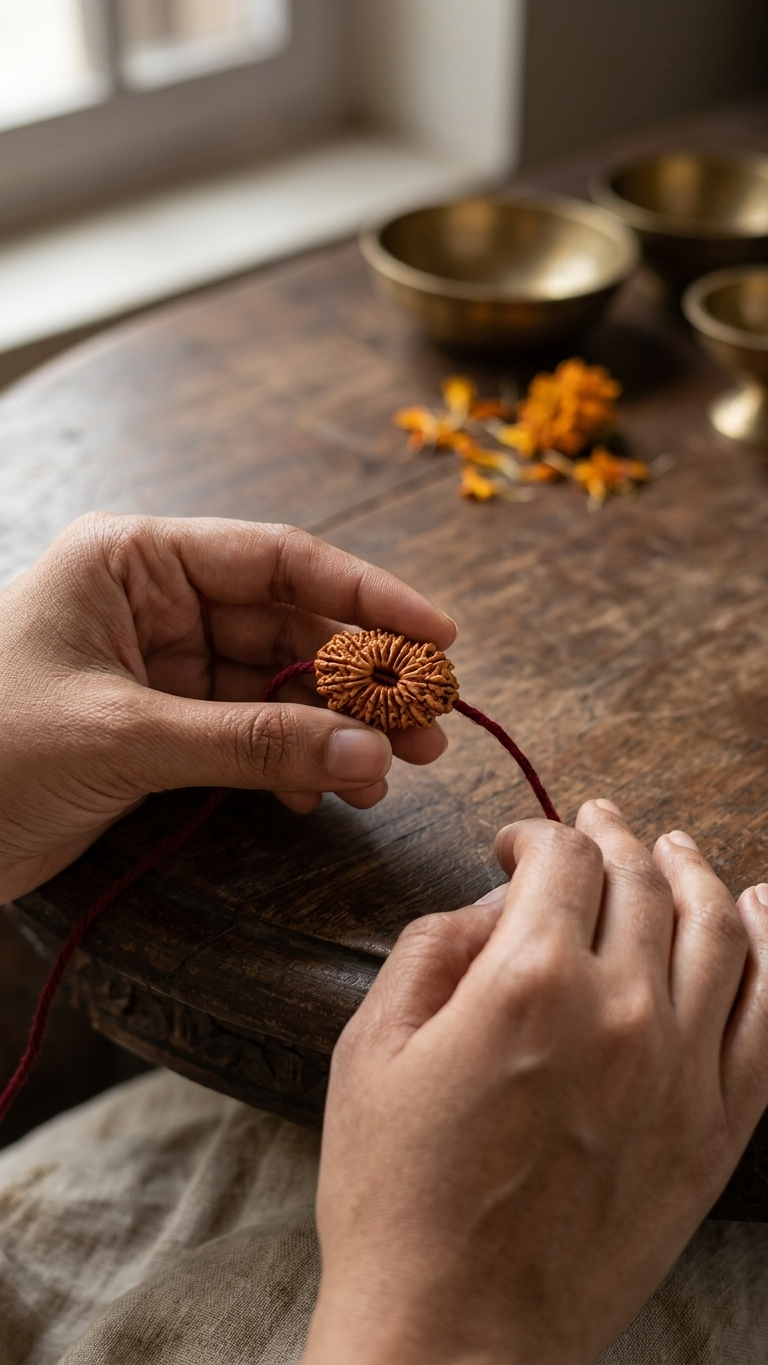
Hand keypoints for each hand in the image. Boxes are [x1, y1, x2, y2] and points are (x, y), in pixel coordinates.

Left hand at [0, 513, 454, 899]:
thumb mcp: (124, 738)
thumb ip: (252, 743)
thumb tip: (370, 754)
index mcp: (135, 561)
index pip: (278, 559)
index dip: (368, 594)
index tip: (440, 637)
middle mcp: (156, 603)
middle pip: (290, 626)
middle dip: (363, 679)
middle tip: (432, 727)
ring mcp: (162, 667)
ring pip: (279, 686)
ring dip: (336, 729)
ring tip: (393, 772)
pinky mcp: (161, 727)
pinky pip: (250, 734)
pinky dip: (291, 763)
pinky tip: (321, 793)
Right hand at [303, 803, 767, 1364]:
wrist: (454, 1335)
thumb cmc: (396, 1196)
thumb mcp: (372, 1050)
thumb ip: (431, 949)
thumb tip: (490, 906)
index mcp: (528, 981)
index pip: (563, 859)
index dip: (536, 835)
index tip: (515, 848)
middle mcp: (620, 1011)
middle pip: (640, 880)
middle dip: (613, 837)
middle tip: (596, 824)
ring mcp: (681, 1072)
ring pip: (717, 928)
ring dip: (694, 872)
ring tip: (674, 848)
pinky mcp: (716, 1130)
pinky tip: (761, 912)